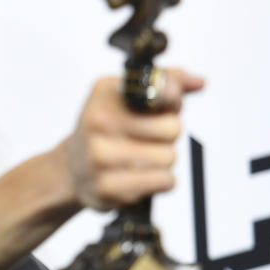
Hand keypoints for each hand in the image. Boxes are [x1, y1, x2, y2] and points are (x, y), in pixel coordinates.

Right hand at [61, 69, 203, 210]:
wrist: (71, 168)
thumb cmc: (106, 129)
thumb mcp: (127, 97)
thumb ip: (165, 84)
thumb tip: (199, 82)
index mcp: (105, 92)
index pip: (162, 91)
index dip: (172, 102)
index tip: (163, 107)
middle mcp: (99, 121)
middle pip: (173, 128)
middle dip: (167, 136)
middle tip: (146, 138)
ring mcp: (100, 156)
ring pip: (169, 157)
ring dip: (162, 161)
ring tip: (139, 158)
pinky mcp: (107, 187)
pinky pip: (164, 181)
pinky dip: (159, 181)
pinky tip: (138, 175)